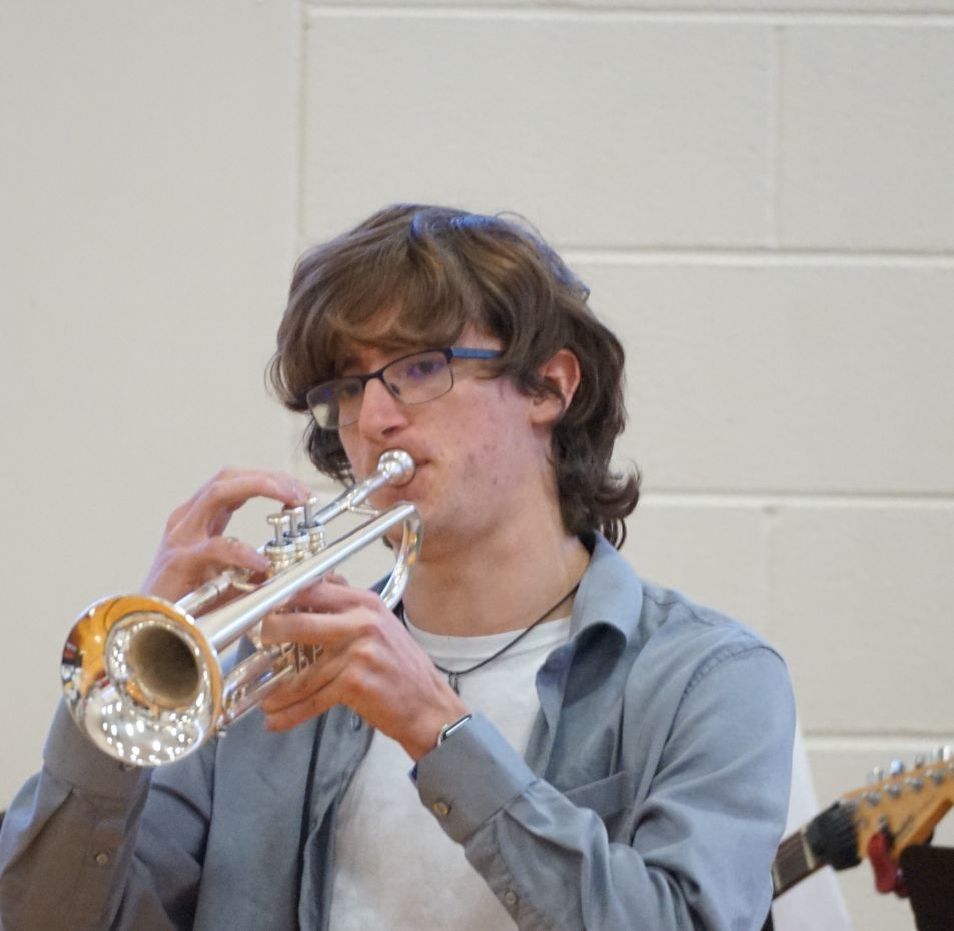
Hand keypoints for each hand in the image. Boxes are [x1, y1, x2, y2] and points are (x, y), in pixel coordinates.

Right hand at [142, 467, 311, 602]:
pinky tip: (262, 562)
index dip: (271, 478)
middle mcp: (188, 519)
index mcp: (200, 518)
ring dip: (261, 489)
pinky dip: (242, 550)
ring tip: (292, 502)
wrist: (150, 632)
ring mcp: (181, 537)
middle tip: (302, 493)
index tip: (301, 491)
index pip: (236, 480)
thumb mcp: (230, 576)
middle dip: (270, 478)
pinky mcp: (178, 562)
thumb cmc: (190, 605)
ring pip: (218, 492)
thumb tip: (294, 560)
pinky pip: (213, 547)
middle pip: (229, 476)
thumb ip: (256, 562)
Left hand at [259, 580, 467, 760]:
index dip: (285, 596)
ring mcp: (358, 652)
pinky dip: (293, 713)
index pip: (315, 589)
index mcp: (366, 603)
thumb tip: (316, 584)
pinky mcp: (354, 682)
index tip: (265, 605)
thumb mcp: (381, 624)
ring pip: (305, 671)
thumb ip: (350, 606)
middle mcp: (362, 622)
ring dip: (280, 690)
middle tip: (259, 642)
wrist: (429, 706)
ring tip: (267, 700)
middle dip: (272, 633)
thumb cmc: (402, 667)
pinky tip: (277, 720)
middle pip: (301, 622)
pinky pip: (314, 698)